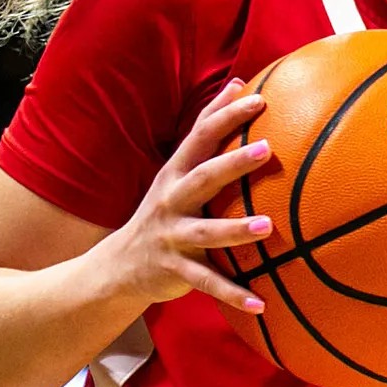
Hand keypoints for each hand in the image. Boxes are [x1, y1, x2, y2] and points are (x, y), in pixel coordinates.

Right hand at [96, 80, 276, 312]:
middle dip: (233, 164)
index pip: (201, 137)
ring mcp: (172, 237)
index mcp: (176, 173)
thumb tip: (234, 84)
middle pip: (203, 178)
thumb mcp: (178, 170)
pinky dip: (232, 294)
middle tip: (265, 149)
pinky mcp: (174, 270)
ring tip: (268, 227)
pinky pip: (207, 283)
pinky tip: (260, 302)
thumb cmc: (164, 210)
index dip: (227, 116)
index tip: (259, 100)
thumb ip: (205, 131)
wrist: (118, 266)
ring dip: (236, 231)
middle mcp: (173, 201)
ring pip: (206, 233)